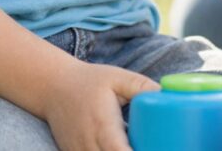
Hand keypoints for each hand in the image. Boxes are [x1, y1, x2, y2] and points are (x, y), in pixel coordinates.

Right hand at [39, 59, 157, 150]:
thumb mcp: (118, 77)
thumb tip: (167, 95)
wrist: (54, 88)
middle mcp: (89, 146)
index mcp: (103, 127)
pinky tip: (119, 145)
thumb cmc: (89, 82)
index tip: (152, 147)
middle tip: (149, 144)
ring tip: (135, 143)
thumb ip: (142, 87)